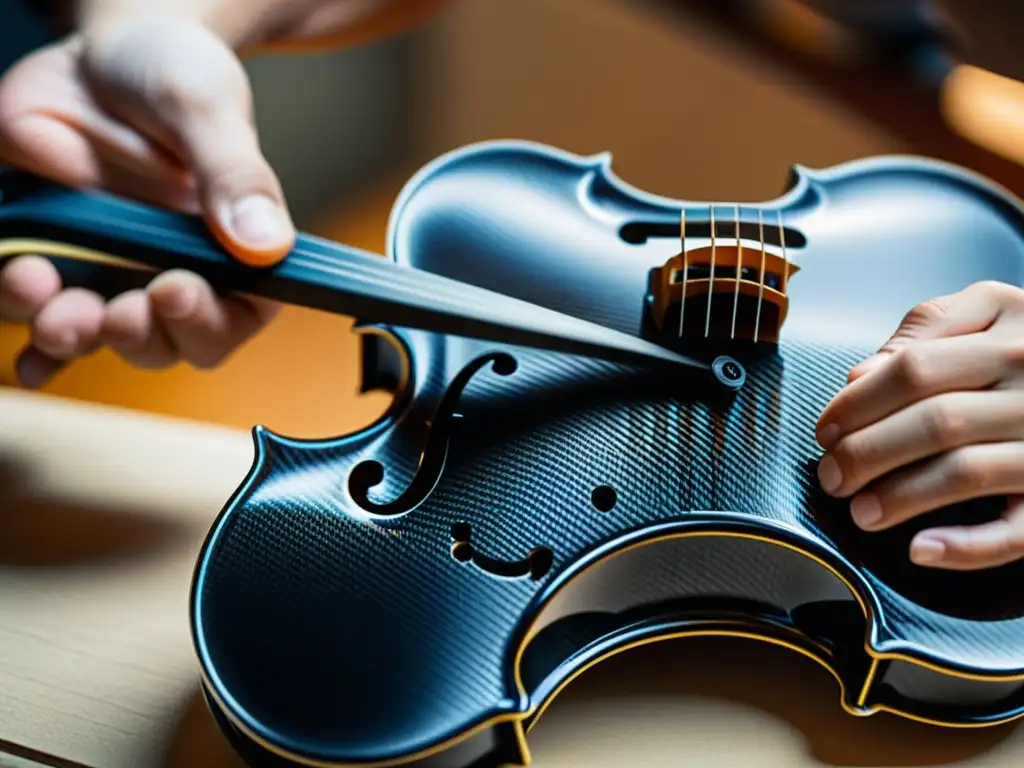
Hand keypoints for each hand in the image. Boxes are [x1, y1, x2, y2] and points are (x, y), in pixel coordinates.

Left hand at [0, 0, 443, 386]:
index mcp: (230, 249)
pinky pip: (38, 314)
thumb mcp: (206, 108)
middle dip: (137, 335)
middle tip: (118, 310)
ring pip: (94, 334)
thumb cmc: (174, 74)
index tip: (174, 289)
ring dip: (71, 333)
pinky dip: (33, 348)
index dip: (208, 321)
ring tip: (47, 296)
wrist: (105, 50)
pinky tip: (25, 361)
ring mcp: (107, 269)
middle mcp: (172, 270)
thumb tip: (267, 245)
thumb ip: (235, 175)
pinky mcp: (50, 255)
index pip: (236, 314)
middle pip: (163, 341)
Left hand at [815, 280, 1023, 570]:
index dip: (857, 404)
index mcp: (1009, 322)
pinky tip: (921, 548)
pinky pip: (1017, 530)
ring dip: (901, 496)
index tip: (827, 431)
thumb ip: (924, 334)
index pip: (914, 367)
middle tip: (833, 476)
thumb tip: (858, 378)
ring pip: (966, 470)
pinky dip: (966, 547)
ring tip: (861, 512)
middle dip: (867, 453)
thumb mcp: (987, 313)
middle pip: (934, 420)